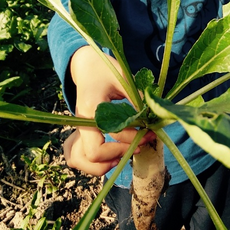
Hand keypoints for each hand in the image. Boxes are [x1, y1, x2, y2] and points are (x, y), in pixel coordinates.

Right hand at [65, 46, 154, 175]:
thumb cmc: (105, 69)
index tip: (149, 134)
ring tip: (122, 156)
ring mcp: (78, 128)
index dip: (131, 141)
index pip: (109, 137)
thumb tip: (153, 120)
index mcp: (91, 108)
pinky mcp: (80, 131)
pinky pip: (77, 155)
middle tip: (137, 147)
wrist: (86, 65)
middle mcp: (81, 121)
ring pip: (78, 160)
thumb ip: (136, 99)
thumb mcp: (124, 79)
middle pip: (92, 156)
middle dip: (118, 155)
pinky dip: (91, 162)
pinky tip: (110, 155)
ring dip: (101, 165)